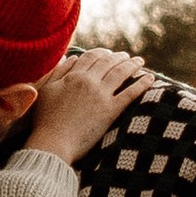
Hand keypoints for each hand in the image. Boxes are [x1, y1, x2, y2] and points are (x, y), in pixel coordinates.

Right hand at [24, 48, 156, 164]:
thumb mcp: (46, 91)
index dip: (102, 53)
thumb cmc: (44, 120)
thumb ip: (58, 72)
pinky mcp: (110, 110)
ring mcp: (101, 95)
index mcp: (73, 76)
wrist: (52, 142)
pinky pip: (130, 92)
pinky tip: (151, 78)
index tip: (108, 54)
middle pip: (108, 62)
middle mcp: (88, 81)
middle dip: (119, 57)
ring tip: (140, 62)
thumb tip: (71, 58)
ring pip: (121, 73)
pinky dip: (141, 83)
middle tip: (127, 56)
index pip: (91, 57)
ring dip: (132, 65)